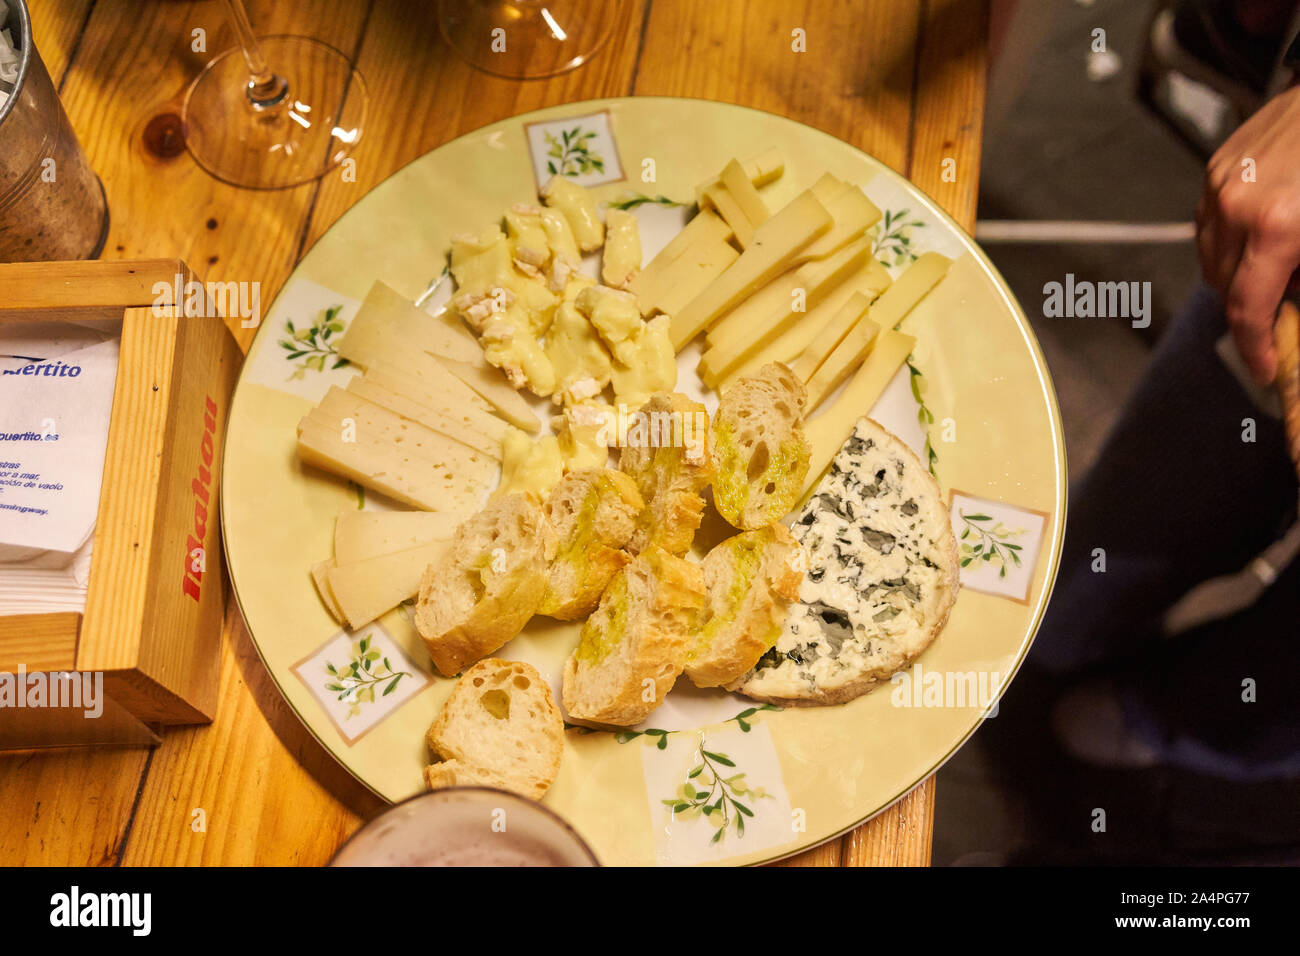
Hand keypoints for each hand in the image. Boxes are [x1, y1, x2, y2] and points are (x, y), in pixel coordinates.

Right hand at [1197, 85, 1299, 384]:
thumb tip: (1292, 310)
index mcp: (1276, 227)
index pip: (1247, 309)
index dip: (1256, 347)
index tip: (1265, 368)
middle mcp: (1237, 207)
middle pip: (1224, 286)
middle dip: (1252, 305)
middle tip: (1284, 310)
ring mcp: (1221, 184)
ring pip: (1211, 256)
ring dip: (1237, 273)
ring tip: (1277, 266)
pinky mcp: (1217, 166)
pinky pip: (1210, 223)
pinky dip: (1231, 240)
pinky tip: (1262, 235)